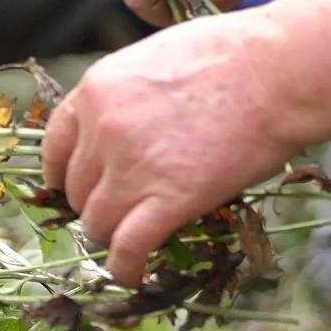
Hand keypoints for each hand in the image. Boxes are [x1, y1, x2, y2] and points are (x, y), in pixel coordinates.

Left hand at [40, 16, 306, 282]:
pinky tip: (134, 274)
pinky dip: (126, 268)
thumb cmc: (231, 56)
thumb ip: (128, 95)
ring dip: (111, 237)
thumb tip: (127, 125)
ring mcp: (131, 168)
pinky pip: (128, 248)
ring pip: (97, 224)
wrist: (275, 73)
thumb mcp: (156, 58)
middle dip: (96, 204)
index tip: (72, 187)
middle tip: (121, 212)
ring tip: (130, 243)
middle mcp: (102, 131)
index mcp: (96, 91)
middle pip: (78, 190)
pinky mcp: (168, 200)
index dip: (63, 174)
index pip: (56, 146)